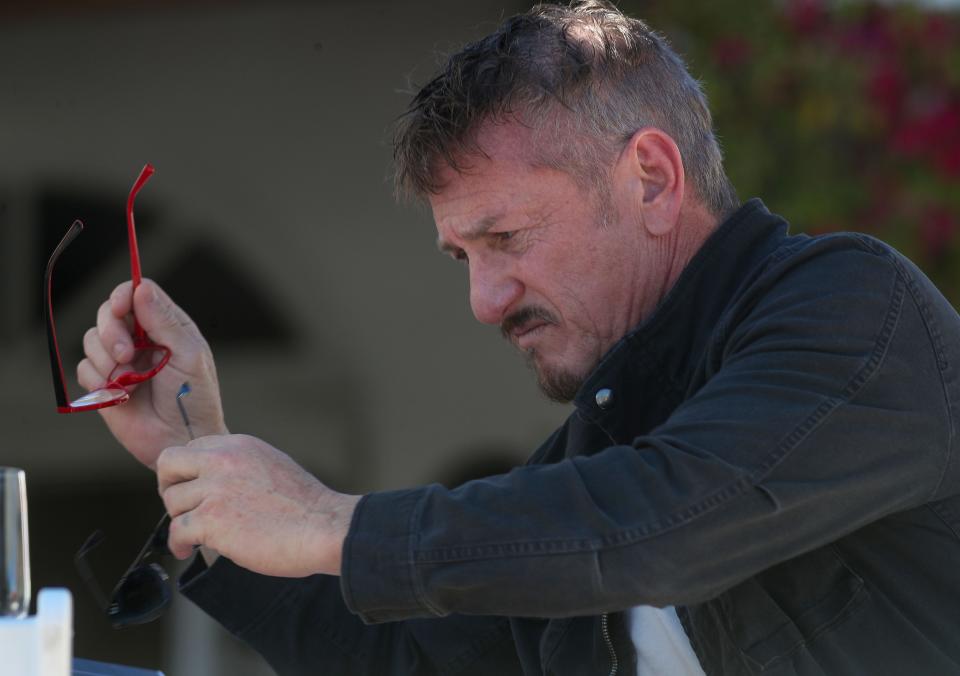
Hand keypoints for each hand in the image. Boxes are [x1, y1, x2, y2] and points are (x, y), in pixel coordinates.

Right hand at [78, 279, 227, 468]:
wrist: (179, 440)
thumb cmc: (193, 399)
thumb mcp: (188, 355)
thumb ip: (165, 321)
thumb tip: (142, 287)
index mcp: (166, 326)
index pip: (136, 294)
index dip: (123, 295)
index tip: (121, 308)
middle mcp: (141, 339)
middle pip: (107, 313)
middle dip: (111, 331)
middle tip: (126, 355)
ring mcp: (120, 360)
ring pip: (90, 340)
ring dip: (107, 361)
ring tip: (131, 383)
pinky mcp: (103, 383)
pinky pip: (83, 369)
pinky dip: (98, 381)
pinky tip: (121, 395)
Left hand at [157, 434, 359, 576]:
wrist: (324, 527)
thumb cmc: (305, 506)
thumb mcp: (272, 465)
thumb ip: (240, 465)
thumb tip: (216, 479)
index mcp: (239, 445)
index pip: (192, 448)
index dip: (188, 472)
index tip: (193, 490)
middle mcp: (223, 460)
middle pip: (169, 464)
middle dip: (169, 487)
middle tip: (181, 508)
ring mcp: (216, 489)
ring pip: (173, 502)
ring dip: (181, 521)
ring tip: (196, 536)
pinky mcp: (212, 519)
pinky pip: (177, 531)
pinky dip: (179, 545)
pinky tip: (188, 551)